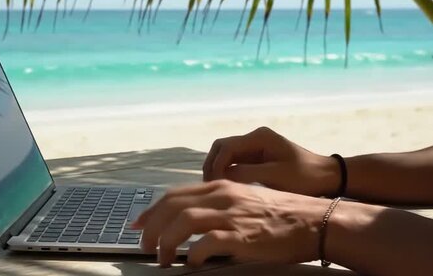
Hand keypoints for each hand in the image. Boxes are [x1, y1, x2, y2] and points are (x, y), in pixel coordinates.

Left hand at [132, 180, 330, 266]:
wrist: (313, 220)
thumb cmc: (278, 213)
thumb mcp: (241, 199)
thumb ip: (215, 204)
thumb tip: (187, 219)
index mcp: (219, 186)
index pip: (174, 195)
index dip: (151, 211)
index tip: (138, 225)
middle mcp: (222, 196)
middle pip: (172, 206)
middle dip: (151, 227)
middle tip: (145, 247)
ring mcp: (232, 215)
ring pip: (183, 222)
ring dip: (166, 241)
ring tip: (163, 258)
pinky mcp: (243, 235)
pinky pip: (207, 242)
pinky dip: (193, 254)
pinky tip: (192, 263)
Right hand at [203, 126, 339, 196]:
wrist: (328, 178)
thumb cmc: (305, 178)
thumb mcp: (275, 176)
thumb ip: (246, 174)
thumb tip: (220, 177)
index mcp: (259, 137)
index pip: (225, 147)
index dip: (215, 165)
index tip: (213, 185)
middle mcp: (254, 138)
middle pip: (222, 148)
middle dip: (212, 165)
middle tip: (208, 187)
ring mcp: (256, 147)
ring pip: (226, 155)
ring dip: (218, 169)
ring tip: (215, 189)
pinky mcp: (258, 158)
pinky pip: (235, 162)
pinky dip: (227, 173)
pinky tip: (226, 187)